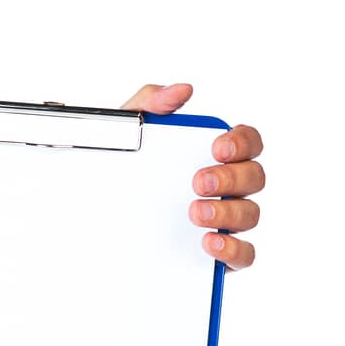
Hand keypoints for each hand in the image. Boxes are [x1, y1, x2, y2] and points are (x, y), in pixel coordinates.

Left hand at [121, 83, 263, 269]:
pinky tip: (209, 242)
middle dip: (231, 178)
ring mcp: (224, 219)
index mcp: (212, 154)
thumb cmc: (121, 163)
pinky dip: (233, 250)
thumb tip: (182, 90)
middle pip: (254, 178)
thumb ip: (151, 103)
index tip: (217, 147)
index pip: (248, 142)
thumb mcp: (125, 130)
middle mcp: (225, 186)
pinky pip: (243, 255)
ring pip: (251, 215)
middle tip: (197, 181)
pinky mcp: (216, 251)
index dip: (243, 142)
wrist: (91, 206)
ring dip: (228, 213)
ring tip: (194, 212)